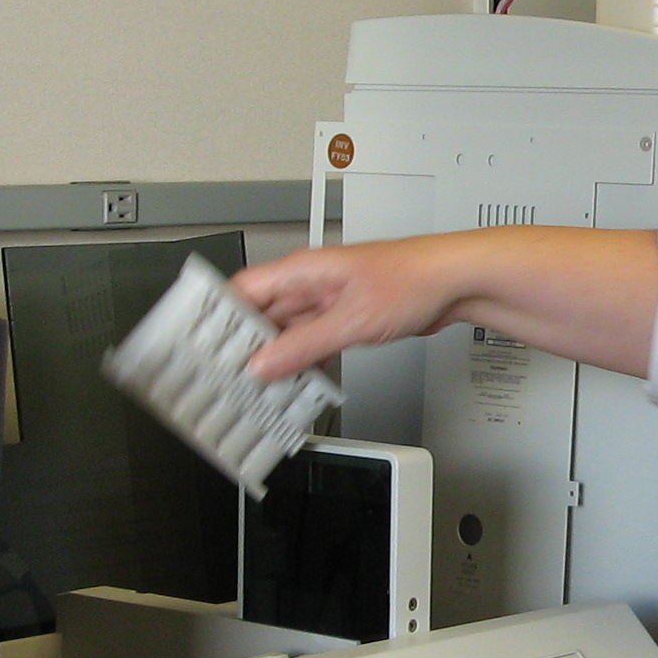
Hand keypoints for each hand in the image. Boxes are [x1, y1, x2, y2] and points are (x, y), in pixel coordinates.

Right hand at [231, 238, 475, 380]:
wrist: (455, 282)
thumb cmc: (413, 278)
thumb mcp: (350, 321)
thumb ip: (303, 345)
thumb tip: (264, 363)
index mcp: (302, 270)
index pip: (242, 291)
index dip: (218, 317)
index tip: (202, 345)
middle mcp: (310, 283)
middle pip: (261, 316)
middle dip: (245, 346)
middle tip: (230, 377)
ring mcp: (328, 301)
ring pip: (286, 332)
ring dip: (276, 358)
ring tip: (261, 387)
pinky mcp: (345, 317)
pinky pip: (311, 341)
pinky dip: (303, 361)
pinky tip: (298, 381)